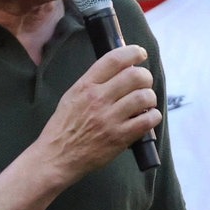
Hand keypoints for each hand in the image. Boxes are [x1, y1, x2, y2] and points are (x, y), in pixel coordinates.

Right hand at [37, 44, 159, 180]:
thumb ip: (92, 82)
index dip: (133, 52)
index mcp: (85, 86)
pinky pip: (147, 120)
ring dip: (150, 97)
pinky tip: (148, 117)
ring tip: (146, 103)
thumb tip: (119, 70)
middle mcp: (98, 99)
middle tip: (144, 83)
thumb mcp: (71, 97)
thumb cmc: (63, 127)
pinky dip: (153, 116)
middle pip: (135, 76)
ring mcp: (110, 119)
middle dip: (145, 77)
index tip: (140, 54)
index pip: (114, 59)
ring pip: (144, 97)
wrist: (56, 157)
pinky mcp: (119, 137)